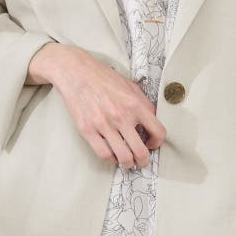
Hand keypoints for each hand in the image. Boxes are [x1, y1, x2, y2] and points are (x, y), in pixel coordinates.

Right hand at [28, 43, 166, 168]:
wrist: (77, 72)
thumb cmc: (104, 78)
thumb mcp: (131, 86)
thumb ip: (144, 104)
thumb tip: (153, 121)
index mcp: (136, 105)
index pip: (158, 132)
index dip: (158, 142)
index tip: (152, 144)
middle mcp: (122, 116)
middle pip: (140, 151)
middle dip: (143, 160)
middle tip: (141, 160)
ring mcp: (104, 125)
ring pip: (123, 157)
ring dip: (128, 163)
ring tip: (127, 161)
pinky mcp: (87, 130)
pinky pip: (104, 154)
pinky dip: (111, 159)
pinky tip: (112, 154)